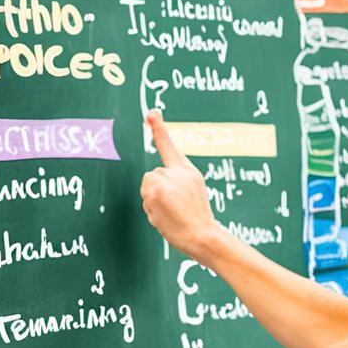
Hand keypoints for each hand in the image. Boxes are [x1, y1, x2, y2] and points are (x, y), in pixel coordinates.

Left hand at [140, 111, 220, 262]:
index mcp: (188, 170)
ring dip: (154, 199)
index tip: (152, 113)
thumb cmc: (198, 217)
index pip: (169, 146)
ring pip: (148, 186)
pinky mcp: (154, 190)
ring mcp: (164, 180)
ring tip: (171, 211)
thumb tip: (154, 178)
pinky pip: (145, 197)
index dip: (159, 128)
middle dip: (158, 190)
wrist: (202, 234)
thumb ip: (176, 180)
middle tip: (175, 206)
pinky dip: (151, 207)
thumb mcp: (194, 190)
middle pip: (153, 175)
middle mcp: (176, 171)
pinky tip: (165, 215)